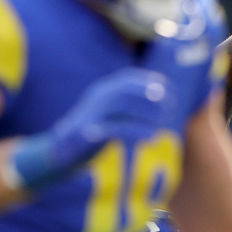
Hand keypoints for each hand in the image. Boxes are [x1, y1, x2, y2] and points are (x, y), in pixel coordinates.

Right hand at [6, 68, 171, 189]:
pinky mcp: (85, 133)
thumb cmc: (94, 132)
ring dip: (144, 114)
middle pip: (125, 90)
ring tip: (162, 127)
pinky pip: (112, 129)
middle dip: (149, 97)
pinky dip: (134, 131)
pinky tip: (152, 138)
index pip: (128, 79)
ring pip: (119, 106)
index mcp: (103, 91)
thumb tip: (167, 100)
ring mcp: (90, 114)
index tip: (171, 93)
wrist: (60, 153)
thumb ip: (135, 106)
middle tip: (171, 109)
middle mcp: (96, 98)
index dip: (150, 82)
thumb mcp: (116, 114)